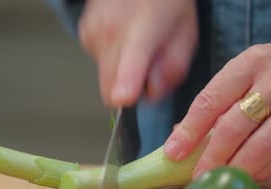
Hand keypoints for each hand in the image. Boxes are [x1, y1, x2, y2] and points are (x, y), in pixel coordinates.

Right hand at [78, 0, 197, 106]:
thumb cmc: (165, 2)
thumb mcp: (186, 35)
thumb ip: (173, 69)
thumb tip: (151, 93)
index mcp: (141, 30)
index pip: (130, 63)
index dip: (125, 85)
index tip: (124, 98)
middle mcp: (110, 31)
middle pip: (110, 88)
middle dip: (129, 89)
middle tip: (147, 68)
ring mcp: (93, 33)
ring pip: (105, 77)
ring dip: (121, 70)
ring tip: (136, 43)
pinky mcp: (84, 34)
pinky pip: (99, 62)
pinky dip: (113, 56)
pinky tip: (123, 35)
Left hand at [164, 30, 270, 179]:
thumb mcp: (249, 67)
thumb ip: (219, 98)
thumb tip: (181, 134)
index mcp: (250, 64)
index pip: (211, 100)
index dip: (190, 130)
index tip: (174, 151)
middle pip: (235, 126)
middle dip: (212, 156)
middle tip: (197, 174)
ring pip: (262, 146)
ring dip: (236, 168)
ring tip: (219, 178)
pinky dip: (263, 170)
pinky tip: (248, 175)